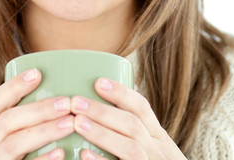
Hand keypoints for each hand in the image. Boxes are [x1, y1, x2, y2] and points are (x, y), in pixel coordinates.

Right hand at [0, 68, 73, 159]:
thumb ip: (17, 131)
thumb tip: (54, 108)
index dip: (14, 86)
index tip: (38, 72)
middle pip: (7, 122)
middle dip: (38, 109)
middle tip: (68, 102)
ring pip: (13, 144)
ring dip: (43, 131)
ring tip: (70, 123)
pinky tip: (60, 154)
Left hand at [70, 78, 186, 159]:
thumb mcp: (153, 150)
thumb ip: (131, 134)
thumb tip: (95, 110)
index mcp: (158, 139)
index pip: (142, 109)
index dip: (121, 93)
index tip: (98, 81)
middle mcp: (158, 152)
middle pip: (132, 125)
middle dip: (103, 111)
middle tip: (75, 102)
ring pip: (130, 148)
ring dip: (102, 133)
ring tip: (78, 123)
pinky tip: (84, 155)